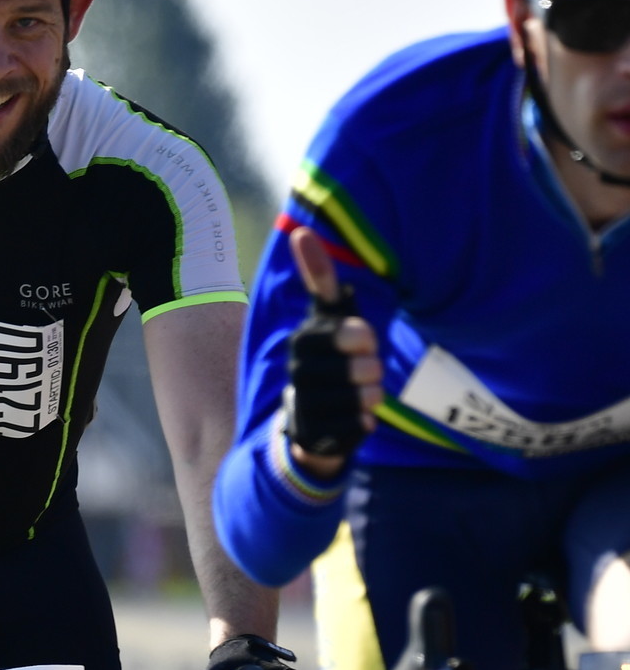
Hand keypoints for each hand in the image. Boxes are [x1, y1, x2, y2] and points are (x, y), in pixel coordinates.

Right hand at [284, 225, 382, 478]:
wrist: (308, 421)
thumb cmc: (329, 359)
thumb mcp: (327, 319)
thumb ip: (319, 279)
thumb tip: (300, 232)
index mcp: (302, 342)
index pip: (354, 333)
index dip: (366, 338)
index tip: (363, 339)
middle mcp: (297, 375)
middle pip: (365, 368)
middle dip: (372, 370)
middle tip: (360, 371)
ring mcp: (304, 408)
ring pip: (365, 398)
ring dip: (370, 397)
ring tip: (356, 394)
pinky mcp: (315, 438)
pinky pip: (360, 427)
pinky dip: (364, 423)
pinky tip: (352, 418)